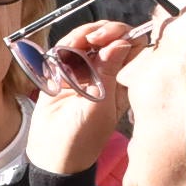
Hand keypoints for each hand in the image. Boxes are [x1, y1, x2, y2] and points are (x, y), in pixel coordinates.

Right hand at [26, 20, 143, 176]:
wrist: (51, 154)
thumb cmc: (82, 138)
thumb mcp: (99, 106)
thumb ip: (108, 73)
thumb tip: (121, 43)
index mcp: (123, 81)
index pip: (133, 47)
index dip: (124, 35)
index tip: (110, 37)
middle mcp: (105, 72)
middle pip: (109, 37)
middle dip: (100, 31)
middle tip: (91, 38)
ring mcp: (83, 70)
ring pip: (86, 39)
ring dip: (79, 37)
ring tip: (71, 47)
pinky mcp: (61, 72)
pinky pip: (64, 49)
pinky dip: (63, 47)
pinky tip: (60, 55)